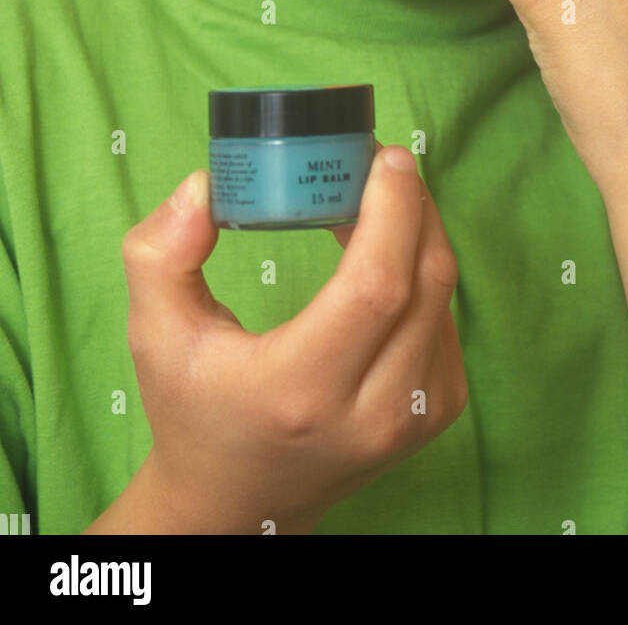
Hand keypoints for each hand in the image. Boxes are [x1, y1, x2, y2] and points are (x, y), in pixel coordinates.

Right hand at [122, 141, 465, 533]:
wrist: (239, 500)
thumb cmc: (194, 410)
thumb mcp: (155, 333)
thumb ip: (161, 253)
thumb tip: (207, 185)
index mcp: (301, 389)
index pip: (376, 286)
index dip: (392, 209)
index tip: (380, 155)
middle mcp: (370, 412)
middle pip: (425, 280)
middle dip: (412, 203)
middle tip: (380, 158)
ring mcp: (412, 420)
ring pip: (442, 295)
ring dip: (418, 232)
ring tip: (373, 198)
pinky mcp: (434, 415)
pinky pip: (444, 319)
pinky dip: (422, 271)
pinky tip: (384, 252)